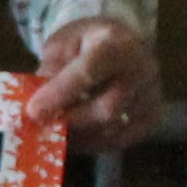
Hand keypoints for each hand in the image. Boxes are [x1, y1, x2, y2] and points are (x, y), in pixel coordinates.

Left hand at [27, 16, 161, 152]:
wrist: (121, 43)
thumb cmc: (85, 44)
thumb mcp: (62, 46)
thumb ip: (50, 72)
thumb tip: (35, 106)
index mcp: (116, 44)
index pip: (89, 72)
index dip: (59, 95)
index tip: (33, 111)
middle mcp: (142, 69)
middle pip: (107, 109)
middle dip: (70, 122)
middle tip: (43, 126)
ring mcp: (152, 94)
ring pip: (113, 130)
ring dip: (79, 137)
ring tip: (56, 131)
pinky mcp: (152, 116)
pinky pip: (121, 141)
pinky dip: (94, 143)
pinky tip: (78, 136)